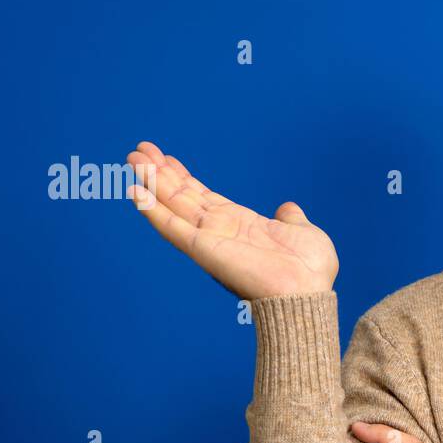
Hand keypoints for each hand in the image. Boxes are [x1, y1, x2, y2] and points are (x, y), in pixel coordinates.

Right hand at [125, 140, 338, 299]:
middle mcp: (220, 230)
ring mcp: (209, 239)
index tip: (166, 157)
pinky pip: (172, 228)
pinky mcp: (203, 249)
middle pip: (182, 196)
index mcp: (241, 224)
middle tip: (139, 149)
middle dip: (160, 173)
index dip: (184, 176)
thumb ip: (290, 219)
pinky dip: (152, 211)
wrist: (308, 293)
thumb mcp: (303, 233)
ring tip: (133, 158)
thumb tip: (288, 208)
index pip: (203, 196)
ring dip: (151, 182)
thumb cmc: (310, 271)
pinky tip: (134, 192)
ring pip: (172, 205)